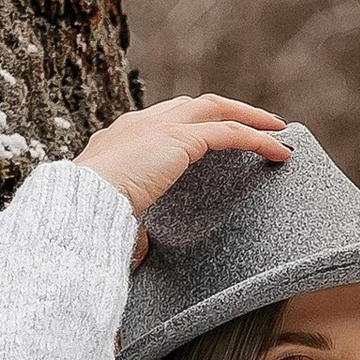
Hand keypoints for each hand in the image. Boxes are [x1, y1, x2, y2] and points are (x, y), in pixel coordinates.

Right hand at [79, 95, 291, 267]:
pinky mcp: (180, 138)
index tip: (211, 135)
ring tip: (277, 130)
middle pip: (192, 105)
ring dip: (249, 116)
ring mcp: (159, 126)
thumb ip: (133, 227)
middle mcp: (140, 122)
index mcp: (120, 137)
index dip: (190, 124)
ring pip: (216, 109)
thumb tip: (139, 254)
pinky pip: (230, 133)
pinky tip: (280, 151)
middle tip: (254, 123)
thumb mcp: (113, 218)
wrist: (79, 201)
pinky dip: (258, 139)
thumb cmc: (87, 216)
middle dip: (225, 110)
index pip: (162, 119)